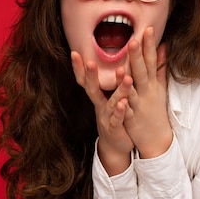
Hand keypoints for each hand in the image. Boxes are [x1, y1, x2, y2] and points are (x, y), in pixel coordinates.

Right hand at [71, 51, 132, 174]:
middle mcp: (100, 105)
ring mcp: (106, 117)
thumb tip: (117, 60)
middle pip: (92, 89)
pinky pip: (117, 118)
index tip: (75, 52)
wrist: (116, 145)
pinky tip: (123, 103)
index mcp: (99, 96)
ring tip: (124, 74)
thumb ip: (114, 80)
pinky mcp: (115, 128)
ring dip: (118, 88)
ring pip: (110, 101)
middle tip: (90, 62)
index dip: (79, 68)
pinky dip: (120, 111)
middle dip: (91, 76)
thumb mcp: (111, 97)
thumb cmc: (115, 116)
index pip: (86, 80)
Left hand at [123, 27, 172, 158]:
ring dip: (127, 81)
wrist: (158, 139)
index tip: (148, 29)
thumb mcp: (160, 86)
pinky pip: (127, 112)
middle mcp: (146, 92)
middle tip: (133, 40)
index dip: (149, 45)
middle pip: (141, 72)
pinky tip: (120, 100)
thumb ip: (160, 66)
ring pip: (132, 91)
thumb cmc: (156, 109)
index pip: (151, 60)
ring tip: (122, 68)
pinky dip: (124, 106)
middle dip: (137, 56)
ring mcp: (139, 106)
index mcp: (151, 83)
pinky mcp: (132, 120)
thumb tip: (164, 46)